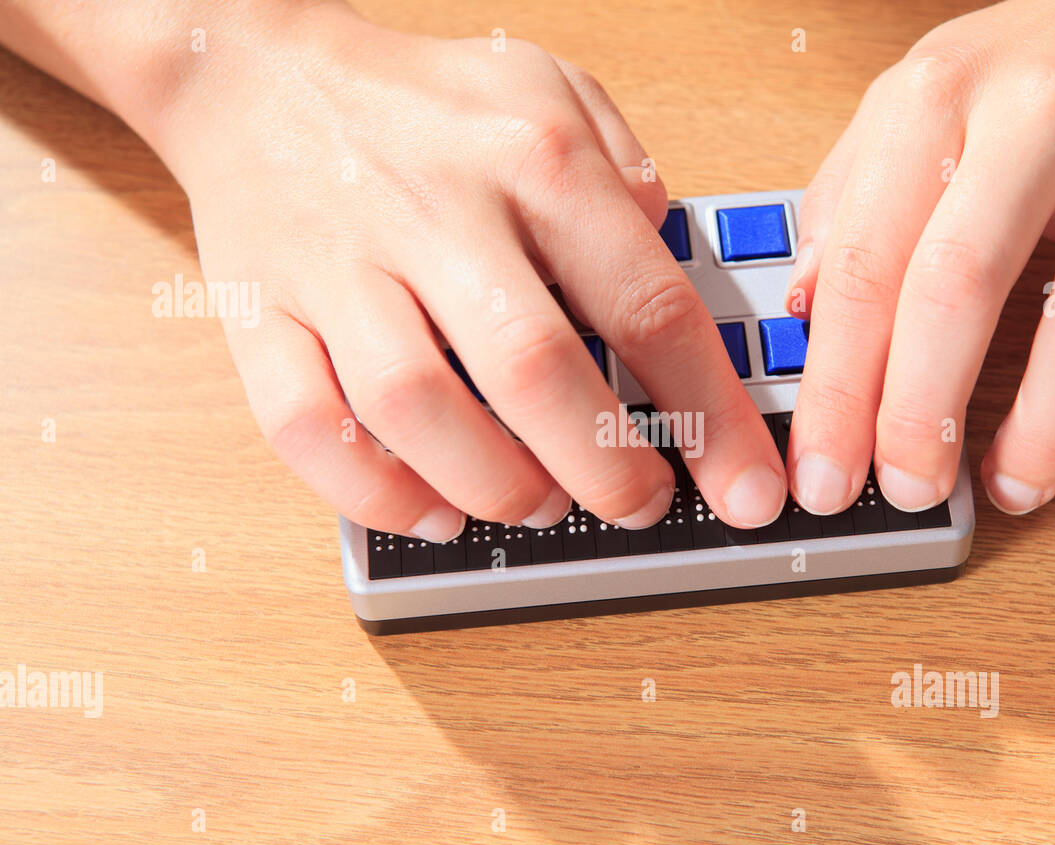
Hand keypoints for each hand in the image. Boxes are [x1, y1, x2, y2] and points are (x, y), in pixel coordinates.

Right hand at [152, 3, 786, 539]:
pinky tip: (434, 510)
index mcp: (534, 162)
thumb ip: (627, 174)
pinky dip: (377, 492)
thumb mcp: (551, 91)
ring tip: (539, 503)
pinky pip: (307, 427)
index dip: (712, 416)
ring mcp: (340, 266)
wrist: (258, 76)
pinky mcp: (260, 313)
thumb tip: (674, 266)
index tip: (747, 488)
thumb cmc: (423, 104)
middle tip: (638, 505)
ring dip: (494, 486)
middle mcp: (438, 213)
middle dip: (605, 470)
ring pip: (417, 407)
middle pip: (534, 370)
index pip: (647, 304)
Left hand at [785, 0, 1054, 515]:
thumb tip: (807, 308)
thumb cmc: (1035, 55)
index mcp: (942, 95)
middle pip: (964, 290)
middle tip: (906, 490)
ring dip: (1047, 428)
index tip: (825, 468)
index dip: (840, 386)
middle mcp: (1044, 111)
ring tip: (1012, 487)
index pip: (867, 266)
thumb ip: (852, 197)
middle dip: (923, 416)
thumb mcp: (917, 95)